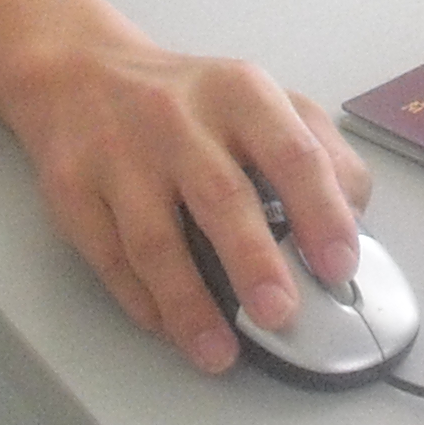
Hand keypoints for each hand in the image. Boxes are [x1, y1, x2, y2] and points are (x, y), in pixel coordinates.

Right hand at [0, 39, 373, 373]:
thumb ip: (316, 150)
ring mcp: (118, 153)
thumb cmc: (186, 101)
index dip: (321, 213)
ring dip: (190, 304)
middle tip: (280, 314)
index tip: (338, 267)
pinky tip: (167, 327)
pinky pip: (108, 257)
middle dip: (255, 262)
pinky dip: (140, 300)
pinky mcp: (71, 187)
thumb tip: (352, 219)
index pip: (293, 153)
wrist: (79, 73)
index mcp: (240, 94)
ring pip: (156, 239)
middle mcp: (177, 118)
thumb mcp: (259, 101)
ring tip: (219, 351)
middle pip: (222, 197)